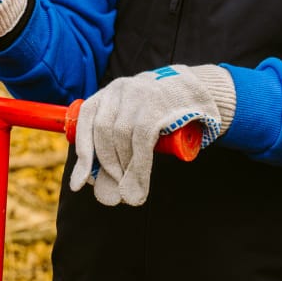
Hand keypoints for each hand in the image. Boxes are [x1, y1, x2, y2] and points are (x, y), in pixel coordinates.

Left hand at [69, 64, 235, 206]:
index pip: (87, 120)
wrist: (202, 90)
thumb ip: (119, 145)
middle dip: (106, 167)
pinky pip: (141, 141)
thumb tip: (103, 190)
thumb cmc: (165, 111)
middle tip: (113, 193)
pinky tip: (138, 186)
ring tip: (129, 192)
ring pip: (121, 137)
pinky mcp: (158, 105)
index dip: (82, 154)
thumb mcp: (137, 119)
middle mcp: (121, 88)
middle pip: (102, 132)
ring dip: (123, 170)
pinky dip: (137, 167)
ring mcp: (140, 94)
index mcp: (111, 92)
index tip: (79, 184)